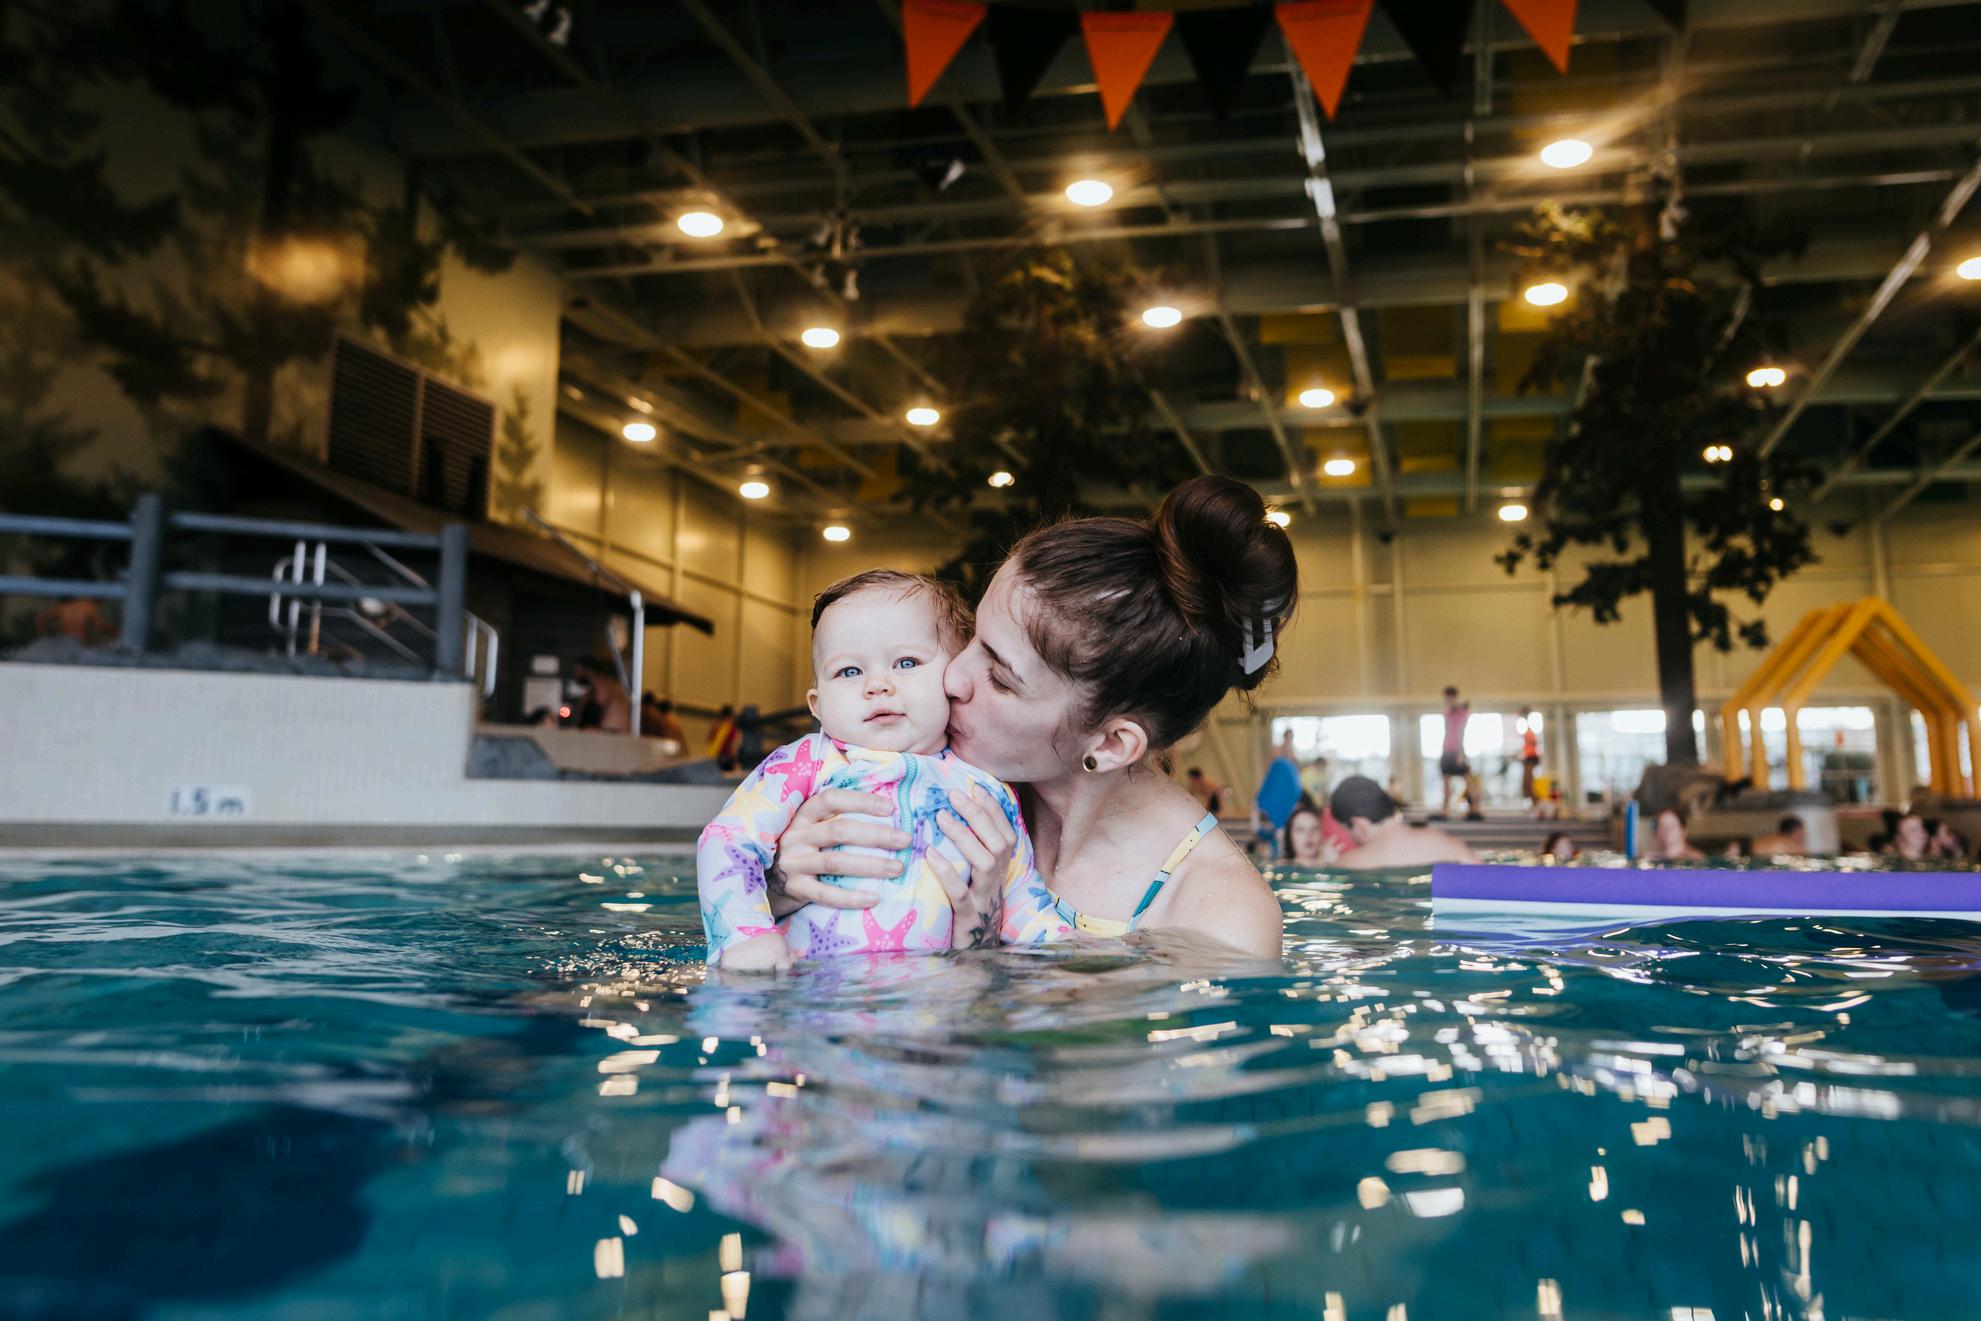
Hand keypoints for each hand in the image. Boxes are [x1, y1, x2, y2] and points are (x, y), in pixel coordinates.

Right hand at [765, 789, 905, 917]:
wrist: (764, 880)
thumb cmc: (801, 848)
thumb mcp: (811, 827)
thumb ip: (835, 817)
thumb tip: (887, 809)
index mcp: (801, 815)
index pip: (831, 799)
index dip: (861, 801)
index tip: (891, 807)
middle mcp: (795, 836)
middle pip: (838, 830)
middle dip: (876, 834)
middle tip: (905, 840)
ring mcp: (793, 863)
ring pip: (835, 862)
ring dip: (870, 865)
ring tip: (898, 868)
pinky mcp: (794, 889)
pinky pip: (825, 894)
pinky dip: (851, 897)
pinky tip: (875, 898)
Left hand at [928, 785, 1015, 948]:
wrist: (974, 951)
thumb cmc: (971, 906)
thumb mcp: (975, 876)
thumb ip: (972, 849)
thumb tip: (954, 813)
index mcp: (1002, 868)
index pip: (1005, 832)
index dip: (993, 809)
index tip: (974, 787)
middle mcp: (998, 880)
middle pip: (1000, 842)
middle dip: (978, 814)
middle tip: (953, 795)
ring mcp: (984, 898)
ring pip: (985, 863)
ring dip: (964, 836)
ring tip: (941, 817)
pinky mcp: (967, 917)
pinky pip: (959, 893)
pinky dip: (945, 871)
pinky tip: (930, 854)